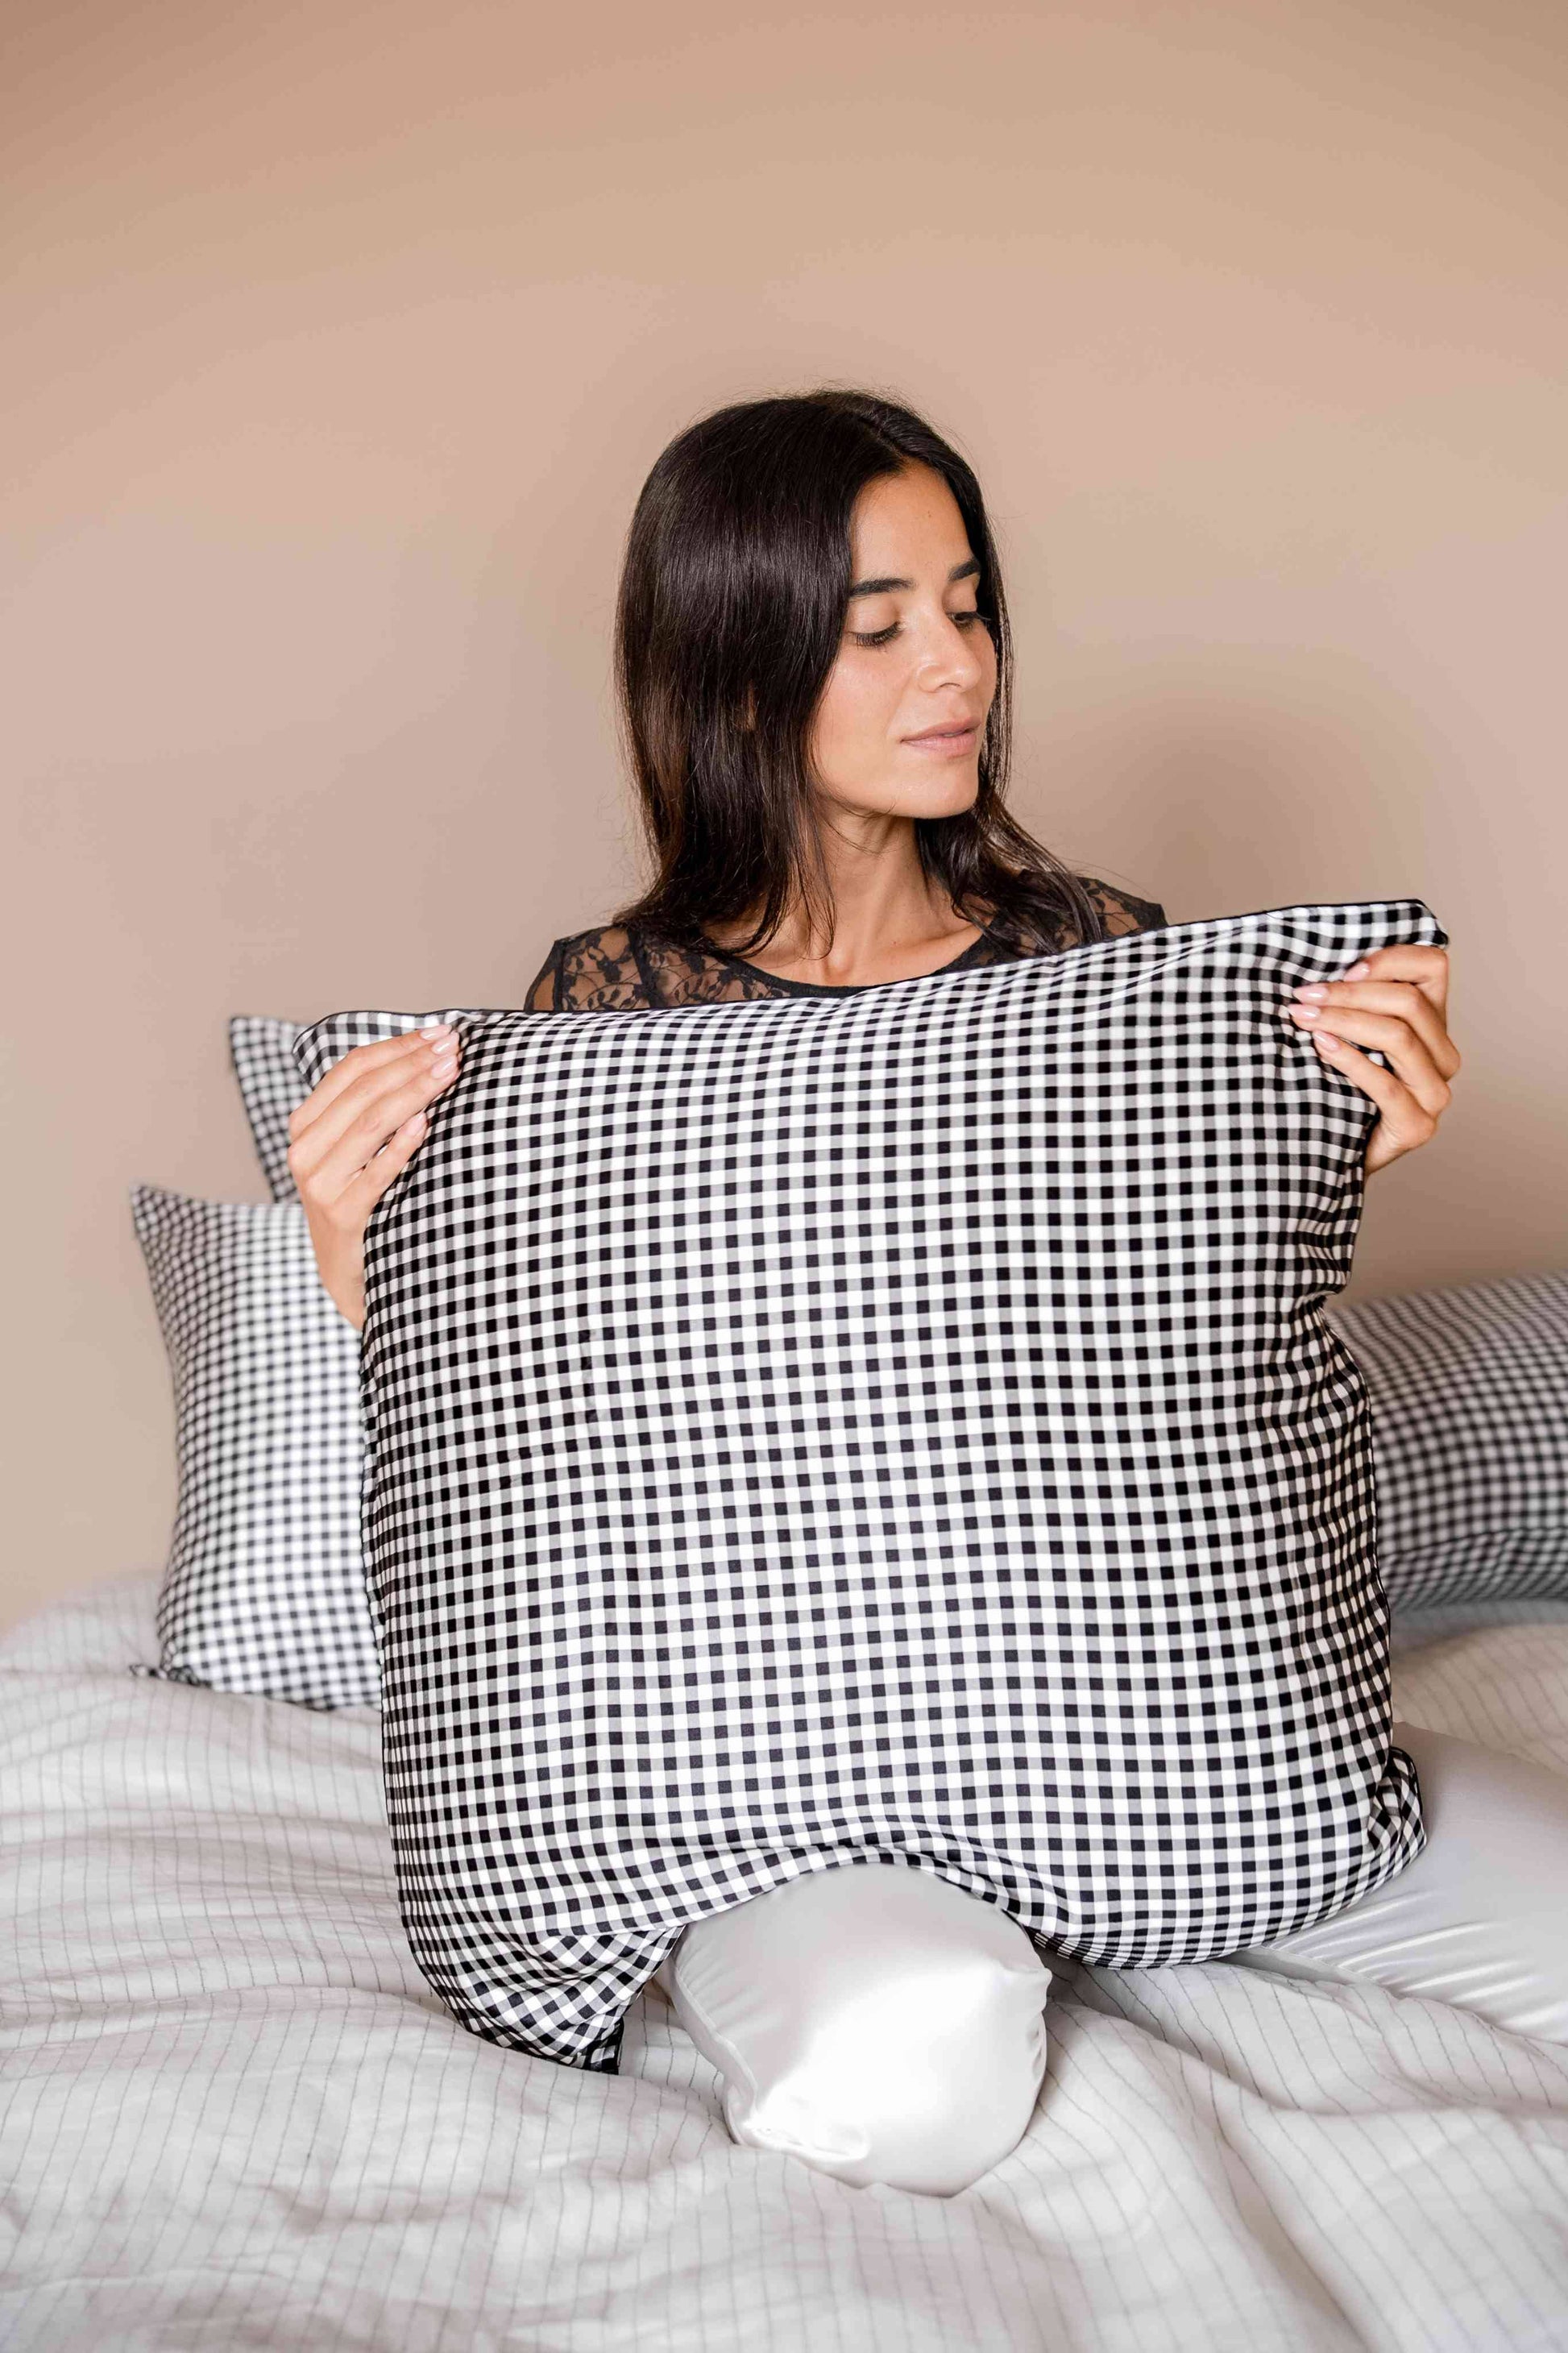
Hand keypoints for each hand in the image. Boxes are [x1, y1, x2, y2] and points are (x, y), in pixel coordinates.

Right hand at [286, 1023, 462, 1329]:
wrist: (351, 1277)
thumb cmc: (364, 1203)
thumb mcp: (358, 1153)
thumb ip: (374, 1109)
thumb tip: (427, 1054)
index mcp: (306, 1126)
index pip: (350, 1069)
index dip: (396, 1045)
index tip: (439, 1032)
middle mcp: (304, 1150)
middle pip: (363, 1090)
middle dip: (412, 1062)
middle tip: (453, 1046)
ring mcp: (318, 1185)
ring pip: (370, 1123)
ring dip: (414, 1091)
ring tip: (450, 1072)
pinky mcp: (341, 1216)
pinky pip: (376, 1173)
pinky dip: (402, 1144)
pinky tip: (427, 1123)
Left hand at [1284, 945, 1457, 1175]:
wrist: (1333, 1155)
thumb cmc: (1335, 1087)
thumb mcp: (1346, 1036)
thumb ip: (1350, 1001)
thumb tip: (1315, 963)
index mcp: (1433, 1024)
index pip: (1433, 966)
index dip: (1391, 957)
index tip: (1345, 966)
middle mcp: (1442, 1056)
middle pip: (1409, 1002)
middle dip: (1350, 993)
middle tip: (1304, 995)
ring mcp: (1435, 1094)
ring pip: (1399, 1037)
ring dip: (1345, 1020)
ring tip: (1303, 1017)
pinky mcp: (1418, 1126)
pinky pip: (1386, 1084)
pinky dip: (1349, 1060)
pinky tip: (1320, 1046)